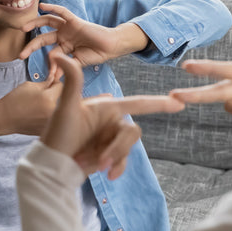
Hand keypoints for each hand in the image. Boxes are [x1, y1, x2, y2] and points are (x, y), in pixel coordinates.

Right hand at [0, 77, 64, 135]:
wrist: (4, 118)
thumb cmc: (15, 100)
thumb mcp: (30, 85)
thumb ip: (46, 82)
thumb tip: (56, 79)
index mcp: (49, 98)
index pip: (61, 85)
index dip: (54, 82)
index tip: (49, 83)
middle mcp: (53, 112)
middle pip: (62, 98)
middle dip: (55, 94)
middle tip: (43, 95)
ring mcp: (51, 123)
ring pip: (59, 109)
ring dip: (53, 105)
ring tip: (39, 105)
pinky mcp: (48, 129)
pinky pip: (54, 119)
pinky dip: (48, 115)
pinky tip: (37, 114)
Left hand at [19, 3, 149, 76]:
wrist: (112, 47)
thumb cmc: (97, 54)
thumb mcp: (78, 63)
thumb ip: (65, 67)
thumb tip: (54, 77)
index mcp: (63, 47)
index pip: (49, 54)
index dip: (48, 65)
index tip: (47, 77)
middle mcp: (63, 36)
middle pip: (43, 38)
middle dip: (31, 46)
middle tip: (21, 55)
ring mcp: (68, 27)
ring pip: (47, 22)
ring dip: (35, 24)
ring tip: (23, 28)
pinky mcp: (75, 21)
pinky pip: (62, 12)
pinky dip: (52, 8)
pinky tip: (42, 6)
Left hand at [41, 53, 184, 178]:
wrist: (52, 163)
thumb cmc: (57, 133)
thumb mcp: (65, 107)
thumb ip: (71, 81)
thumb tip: (60, 56)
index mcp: (107, 106)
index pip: (137, 103)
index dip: (158, 103)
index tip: (179, 102)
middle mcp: (112, 121)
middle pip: (132, 132)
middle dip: (117, 148)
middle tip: (100, 162)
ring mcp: (111, 138)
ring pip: (127, 148)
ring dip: (112, 158)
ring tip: (91, 165)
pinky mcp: (110, 154)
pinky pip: (123, 160)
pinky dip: (116, 167)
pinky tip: (107, 174)